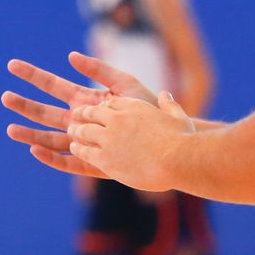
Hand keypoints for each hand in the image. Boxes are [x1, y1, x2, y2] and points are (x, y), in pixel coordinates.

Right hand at [3, 52, 159, 178]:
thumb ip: (99, 69)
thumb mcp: (124, 83)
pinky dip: (51, 157)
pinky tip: (34, 150)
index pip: (53, 85)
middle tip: (4, 96)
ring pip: (51, 138)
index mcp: (86, 99)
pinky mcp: (94, 161)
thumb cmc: (149, 106)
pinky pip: (68, 161)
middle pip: (46, 112)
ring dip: (30, 133)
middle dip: (25, 104)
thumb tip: (70, 56)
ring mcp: (85, 140)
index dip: (33, 75)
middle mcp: (81, 120)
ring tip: (10, 129)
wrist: (169, 133)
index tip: (12, 65)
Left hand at [68, 92, 195, 191]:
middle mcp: (117, 119)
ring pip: (84, 131)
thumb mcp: (177, 116)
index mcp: (133, 107)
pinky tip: (75, 149)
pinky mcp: (105, 158)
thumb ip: (169, 104)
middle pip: (93, 113)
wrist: (177, 160)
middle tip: (75, 116)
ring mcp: (108, 138)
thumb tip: (166, 94)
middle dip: (83, 114)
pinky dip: (78, 148)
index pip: (112, 103)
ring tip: (72, 132)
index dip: (105, 106)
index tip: (102, 108)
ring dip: (77, 131)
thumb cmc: (181, 140)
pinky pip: (84, 151)